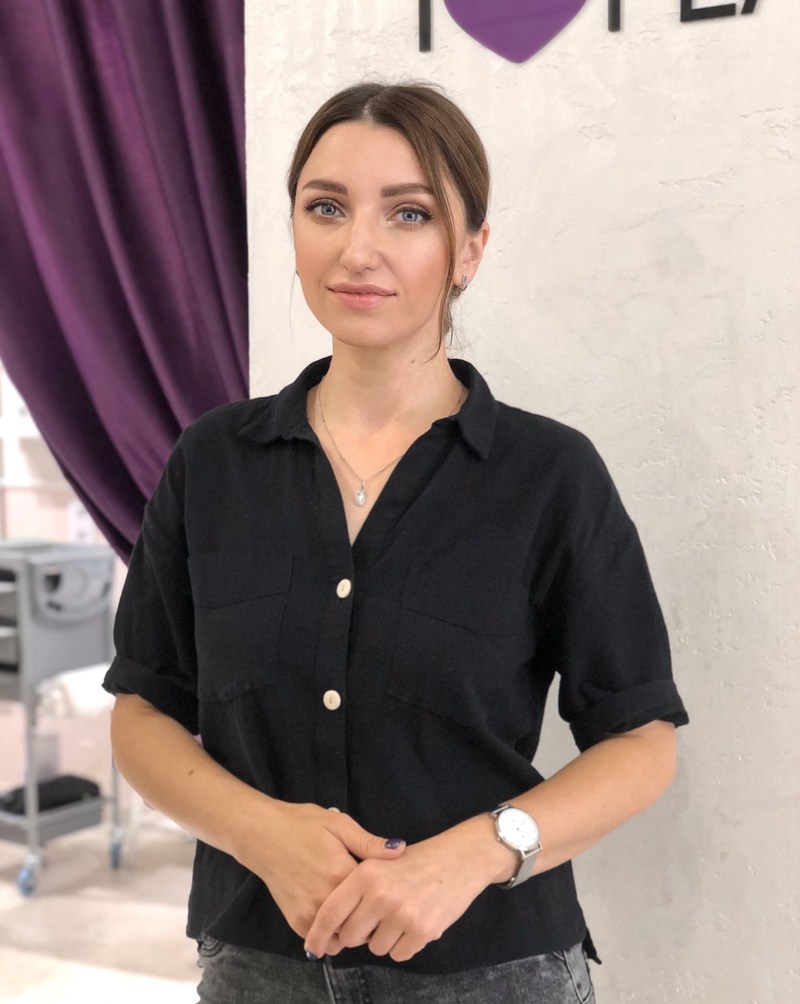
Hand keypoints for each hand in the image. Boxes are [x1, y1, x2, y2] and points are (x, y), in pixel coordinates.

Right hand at [239, 801, 405, 945]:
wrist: (262, 834)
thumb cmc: (302, 824)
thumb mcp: (339, 824)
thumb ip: (369, 843)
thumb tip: (400, 851)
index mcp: (342, 872)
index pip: (377, 900)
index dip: (386, 897)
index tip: (390, 892)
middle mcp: (326, 898)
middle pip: (362, 922)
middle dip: (371, 917)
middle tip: (373, 903)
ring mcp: (309, 913)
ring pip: (343, 936)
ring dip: (351, 928)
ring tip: (355, 910)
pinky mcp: (295, 921)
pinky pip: (322, 940)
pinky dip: (332, 934)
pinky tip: (337, 916)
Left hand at [303, 824, 496, 962]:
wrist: (460, 858)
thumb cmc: (417, 859)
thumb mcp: (380, 860)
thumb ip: (354, 886)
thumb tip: (331, 922)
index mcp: (366, 874)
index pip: (330, 912)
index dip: (317, 934)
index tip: (312, 947)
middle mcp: (381, 896)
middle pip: (350, 936)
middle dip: (358, 932)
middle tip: (373, 917)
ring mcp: (402, 915)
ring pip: (375, 948)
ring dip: (383, 938)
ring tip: (397, 915)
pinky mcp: (422, 932)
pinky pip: (399, 954)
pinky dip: (403, 944)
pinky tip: (412, 922)